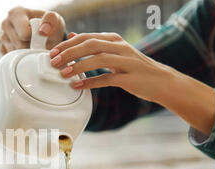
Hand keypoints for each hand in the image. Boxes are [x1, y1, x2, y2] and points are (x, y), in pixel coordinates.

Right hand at [0, 6, 64, 53]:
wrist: (46, 36)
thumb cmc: (50, 27)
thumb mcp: (55, 20)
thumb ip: (51, 21)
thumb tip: (43, 31)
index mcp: (16, 13)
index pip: (24, 34)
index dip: (35, 38)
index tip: (41, 35)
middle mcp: (6, 24)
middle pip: (20, 45)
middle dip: (32, 47)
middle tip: (39, 42)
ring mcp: (3, 37)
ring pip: (16, 54)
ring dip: (28, 53)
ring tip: (34, 45)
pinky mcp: (2, 49)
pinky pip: (12, 59)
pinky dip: (21, 58)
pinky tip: (27, 49)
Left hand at [50, 32, 214, 135]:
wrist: (161, 81)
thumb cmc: (133, 68)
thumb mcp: (114, 51)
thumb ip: (94, 44)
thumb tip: (72, 36)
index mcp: (114, 40)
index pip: (87, 37)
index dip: (68, 45)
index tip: (53, 52)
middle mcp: (120, 47)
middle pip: (90, 45)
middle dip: (70, 53)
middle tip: (54, 62)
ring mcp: (126, 62)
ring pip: (98, 59)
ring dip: (78, 66)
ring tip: (63, 73)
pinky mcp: (128, 78)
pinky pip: (106, 79)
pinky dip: (90, 82)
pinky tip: (77, 86)